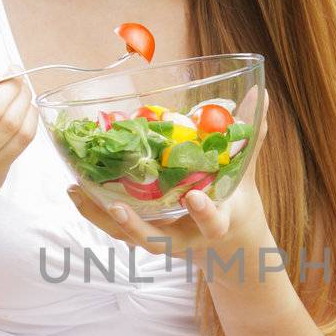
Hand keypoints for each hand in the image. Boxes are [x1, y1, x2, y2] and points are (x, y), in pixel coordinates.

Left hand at [68, 86, 269, 270]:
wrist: (227, 240)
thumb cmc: (234, 200)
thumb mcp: (244, 173)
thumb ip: (248, 137)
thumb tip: (260, 94)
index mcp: (216, 223)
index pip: (213, 222)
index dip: (204, 213)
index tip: (195, 197)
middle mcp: (185, 237)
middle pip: (158, 241)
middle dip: (138, 227)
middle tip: (118, 207)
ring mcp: (162, 238)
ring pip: (129, 236)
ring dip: (103, 218)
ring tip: (77, 192)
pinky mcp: (143, 235)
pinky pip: (115, 228)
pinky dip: (94, 211)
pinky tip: (75, 191)